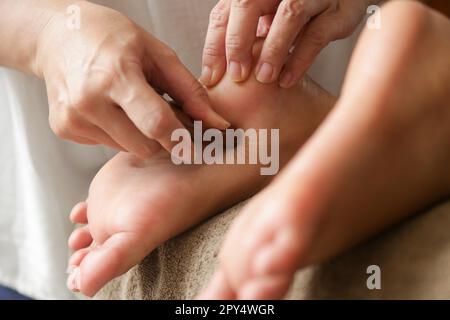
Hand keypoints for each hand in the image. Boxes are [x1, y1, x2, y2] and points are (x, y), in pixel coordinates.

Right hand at [36, 1, 228, 157]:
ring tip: (133, 104)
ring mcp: (73, 118)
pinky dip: (118, 132)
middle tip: (164, 114)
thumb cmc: (111, 37)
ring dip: (140, 134)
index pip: (156, 124)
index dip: (181, 140)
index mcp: (116, 76)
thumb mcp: (157, 53)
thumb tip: (217, 123)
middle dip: (162, 137)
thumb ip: (189, 91)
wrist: (59, 35)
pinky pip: (107, 144)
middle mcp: (89, 101)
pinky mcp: (64, 128)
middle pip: (144, 145)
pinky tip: (112, 108)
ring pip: (128, 148)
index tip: (196, 147)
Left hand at [201, 0, 373, 87]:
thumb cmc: (300, 8)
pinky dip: (299, 60)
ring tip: (263, 79)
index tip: (210, 76)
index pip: (225, 11)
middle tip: (236, 76)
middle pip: (249, 4)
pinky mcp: (339, 11)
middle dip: (237, 43)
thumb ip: (246, 31)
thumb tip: (220, 67)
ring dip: (272, 50)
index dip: (214, 44)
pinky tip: (286, 81)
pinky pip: (317, 35)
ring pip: (288, 15)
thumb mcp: (268, 15)